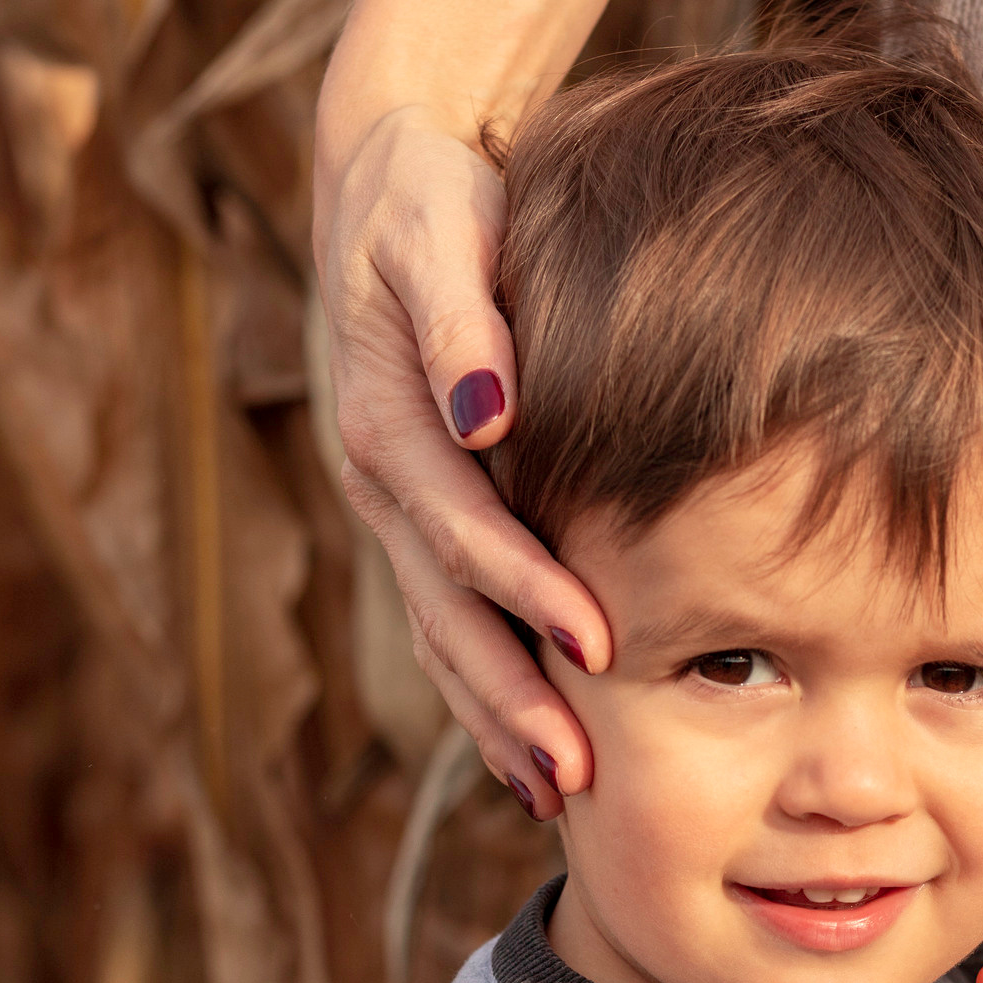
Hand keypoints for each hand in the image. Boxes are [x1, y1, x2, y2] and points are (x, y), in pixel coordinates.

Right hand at [314, 99, 608, 814]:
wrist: (386, 186)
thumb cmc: (437, 202)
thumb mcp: (445, 229)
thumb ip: (465, 316)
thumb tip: (487, 407)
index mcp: (390, 421)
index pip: (464, 527)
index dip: (529, 591)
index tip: (600, 648)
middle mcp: (382, 482)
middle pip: (446, 611)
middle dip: (510, 698)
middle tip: (577, 774)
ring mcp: (394, 514)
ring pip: (439, 636)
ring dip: (493, 720)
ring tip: (555, 796)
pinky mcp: (416, 524)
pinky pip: (443, 626)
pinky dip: (481, 697)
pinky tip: (524, 761)